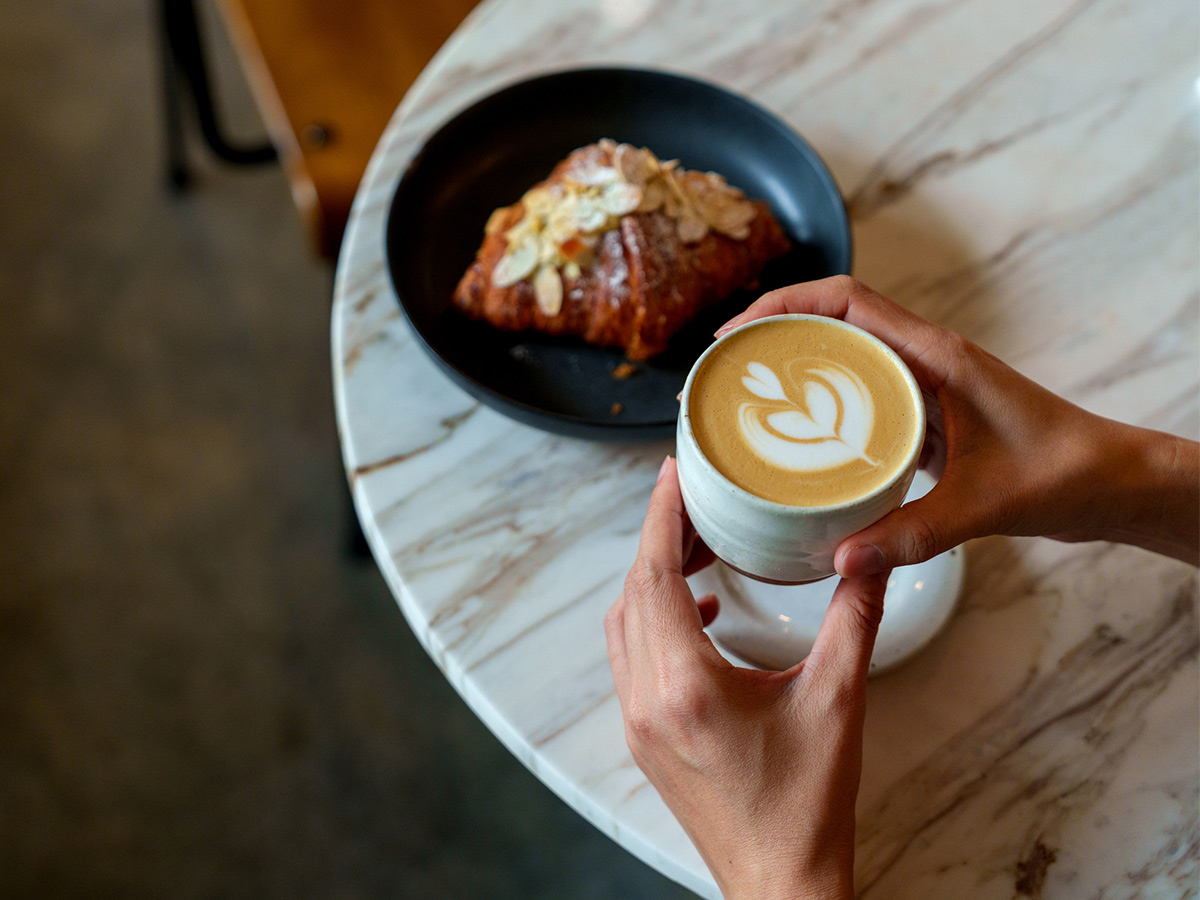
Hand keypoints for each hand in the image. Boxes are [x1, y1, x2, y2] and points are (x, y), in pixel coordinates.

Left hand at [605, 457, 888, 899]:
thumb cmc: (807, 807)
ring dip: (654, 579)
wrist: (780, 882)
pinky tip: (703, 616)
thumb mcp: (839, 703)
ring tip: (699, 547)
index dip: (661, 517)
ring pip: (626, 626)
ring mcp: (639, 722)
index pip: (654, 577)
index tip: (672, 472)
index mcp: (686, 686)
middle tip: (697, 500)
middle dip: (661, 539)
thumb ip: (854, 622)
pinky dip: (657, 622)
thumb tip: (868, 560)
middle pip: (634, 593)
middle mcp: (648, 701)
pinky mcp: (645, 738)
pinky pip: (634, 659)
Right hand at [718, 276, 1199, 571]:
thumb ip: (912, 533)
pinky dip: (826, 406)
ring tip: (750, 398)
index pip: (848, 300)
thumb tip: (841, 559)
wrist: (1114, 484)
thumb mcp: (984, 505)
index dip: (784, 305)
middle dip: (775, 333)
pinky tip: (802, 443)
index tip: (737, 332)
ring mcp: (928, 386)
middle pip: (835, 321)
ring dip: (798, 366)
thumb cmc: (1065, 474)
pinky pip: (865, 396)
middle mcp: (927, 360)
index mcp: (937, 355)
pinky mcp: (931, 416)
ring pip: (848, 358)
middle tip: (727, 369)